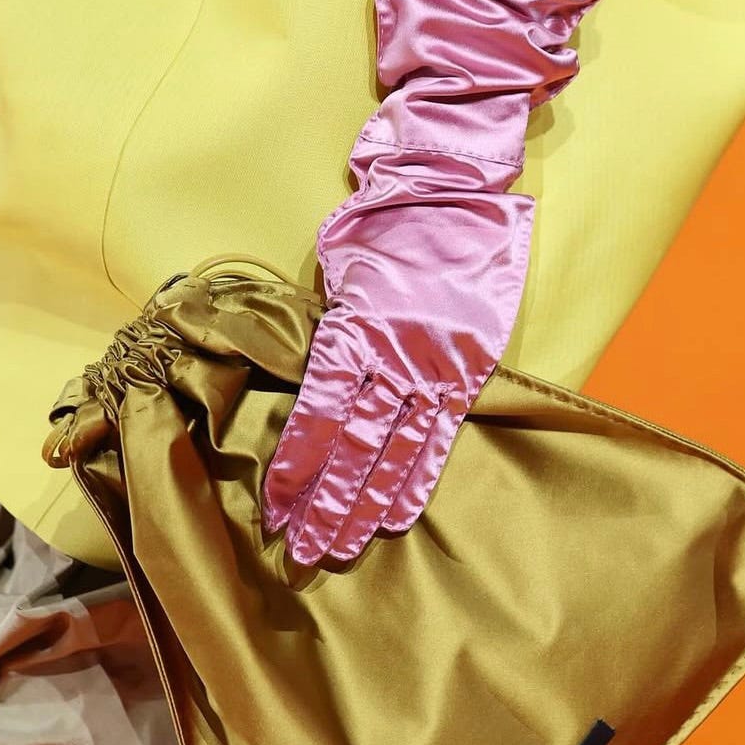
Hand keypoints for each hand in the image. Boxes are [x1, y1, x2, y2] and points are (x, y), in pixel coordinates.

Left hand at [260, 132, 532, 565]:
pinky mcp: (467, 368)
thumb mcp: (335, 269)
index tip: (278, 507)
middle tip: (303, 552)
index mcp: (354, 328)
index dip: (299, 466)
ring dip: (366, 505)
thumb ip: (324, 330)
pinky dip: (417, 477)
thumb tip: (304, 378)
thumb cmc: (379, 225)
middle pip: (356, 446)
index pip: (320, 414)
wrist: (452, 191)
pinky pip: (439, 434)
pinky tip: (395, 515)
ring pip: (397, 450)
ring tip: (341, 548)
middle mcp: (396, 355)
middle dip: (327, 504)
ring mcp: (436, 366)